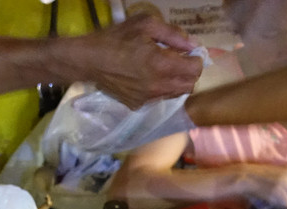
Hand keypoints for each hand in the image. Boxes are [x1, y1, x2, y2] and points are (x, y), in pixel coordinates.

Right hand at [83, 14, 203, 108]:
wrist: (89, 60)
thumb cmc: (116, 38)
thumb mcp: (145, 25)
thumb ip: (173, 34)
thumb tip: (192, 44)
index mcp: (162, 65)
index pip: (195, 70)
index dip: (197, 59)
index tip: (190, 52)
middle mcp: (158, 86)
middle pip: (189, 86)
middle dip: (190, 72)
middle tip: (181, 60)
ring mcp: (148, 99)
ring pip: (175, 94)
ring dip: (176, 81)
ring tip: (164, 67)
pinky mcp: (137, 105)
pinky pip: (158, 98)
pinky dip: (160, 88)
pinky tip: (148, 77)